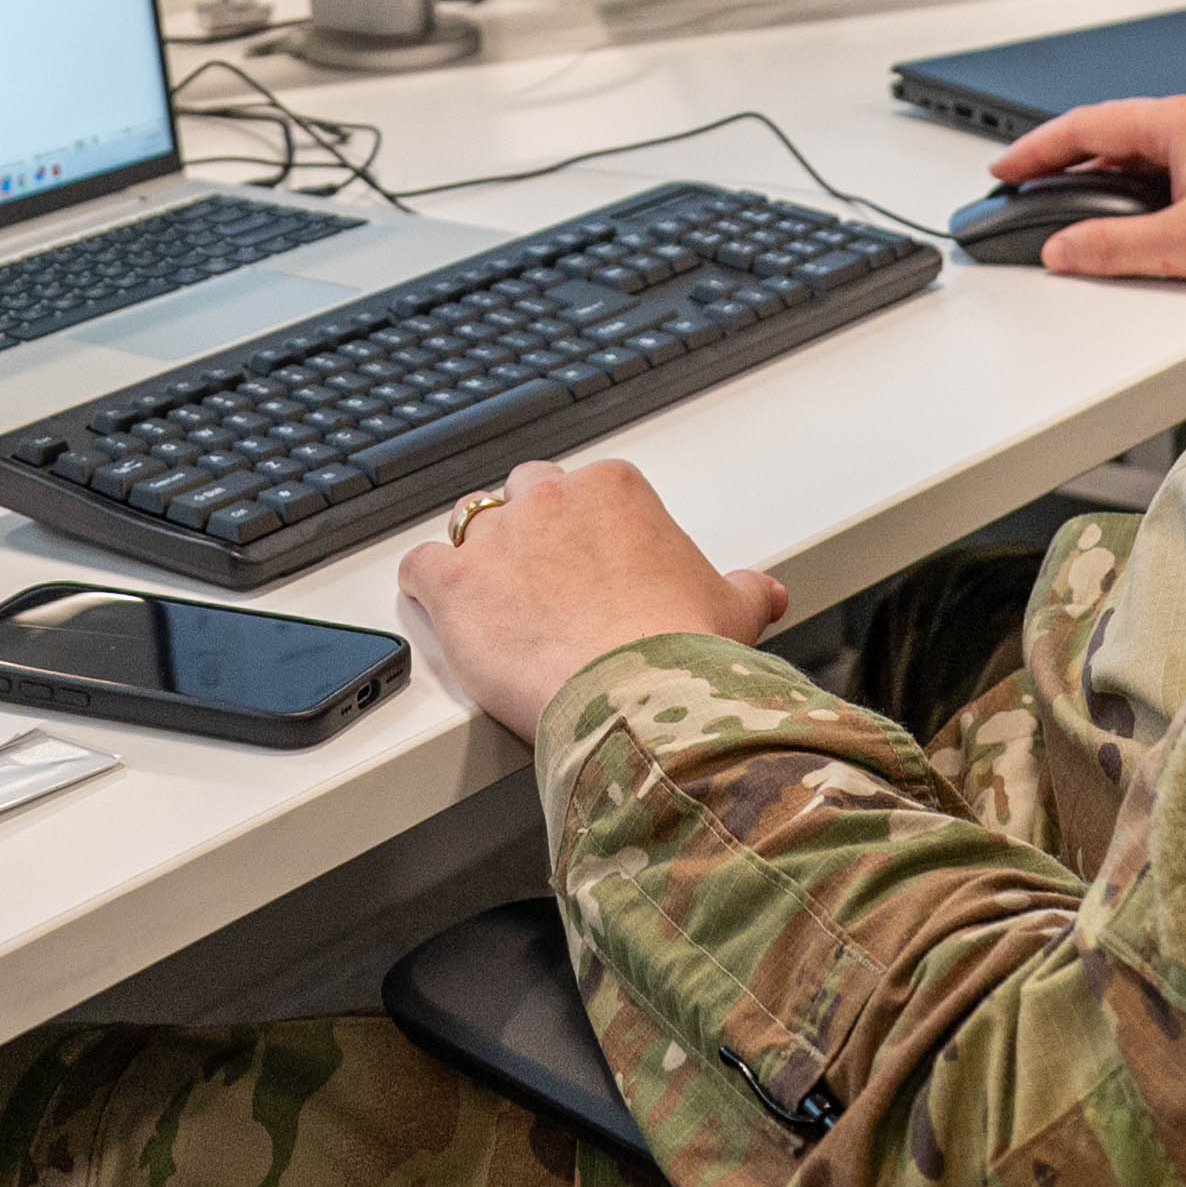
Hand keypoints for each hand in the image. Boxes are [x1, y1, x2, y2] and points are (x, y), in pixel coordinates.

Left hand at [394, 458, 790, 738]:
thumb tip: (766, 591)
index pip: (588, 489)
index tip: (594, 568)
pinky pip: (419, 566)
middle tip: (546, 583)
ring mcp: (497, 538)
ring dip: (478, 554)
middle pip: (525, 493)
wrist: (637, 697)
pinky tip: (435, 603)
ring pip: (469, 522)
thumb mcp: (732, 612)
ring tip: (493, 600)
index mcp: (616, 489)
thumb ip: (744, 590)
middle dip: (532, 531)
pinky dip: (424, 585)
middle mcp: (550, 498)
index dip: (587, 531)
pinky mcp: (454, 584)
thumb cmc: (684, 652)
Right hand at [981, 94, 1185, 288]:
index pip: (1085, 126)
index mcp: (1178, 123)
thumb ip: (1113, 248)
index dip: (1036, 149)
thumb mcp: (1184, 244)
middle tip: (1026, 184)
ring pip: (1142, 148)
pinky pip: (1172, 162)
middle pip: (1110, 132)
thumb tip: (1064, 250)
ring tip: (1071, 202)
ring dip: (1102, 172)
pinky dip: (1138, 181)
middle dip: (1062, 159)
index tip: (1005, 168)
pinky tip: (1135, 213)